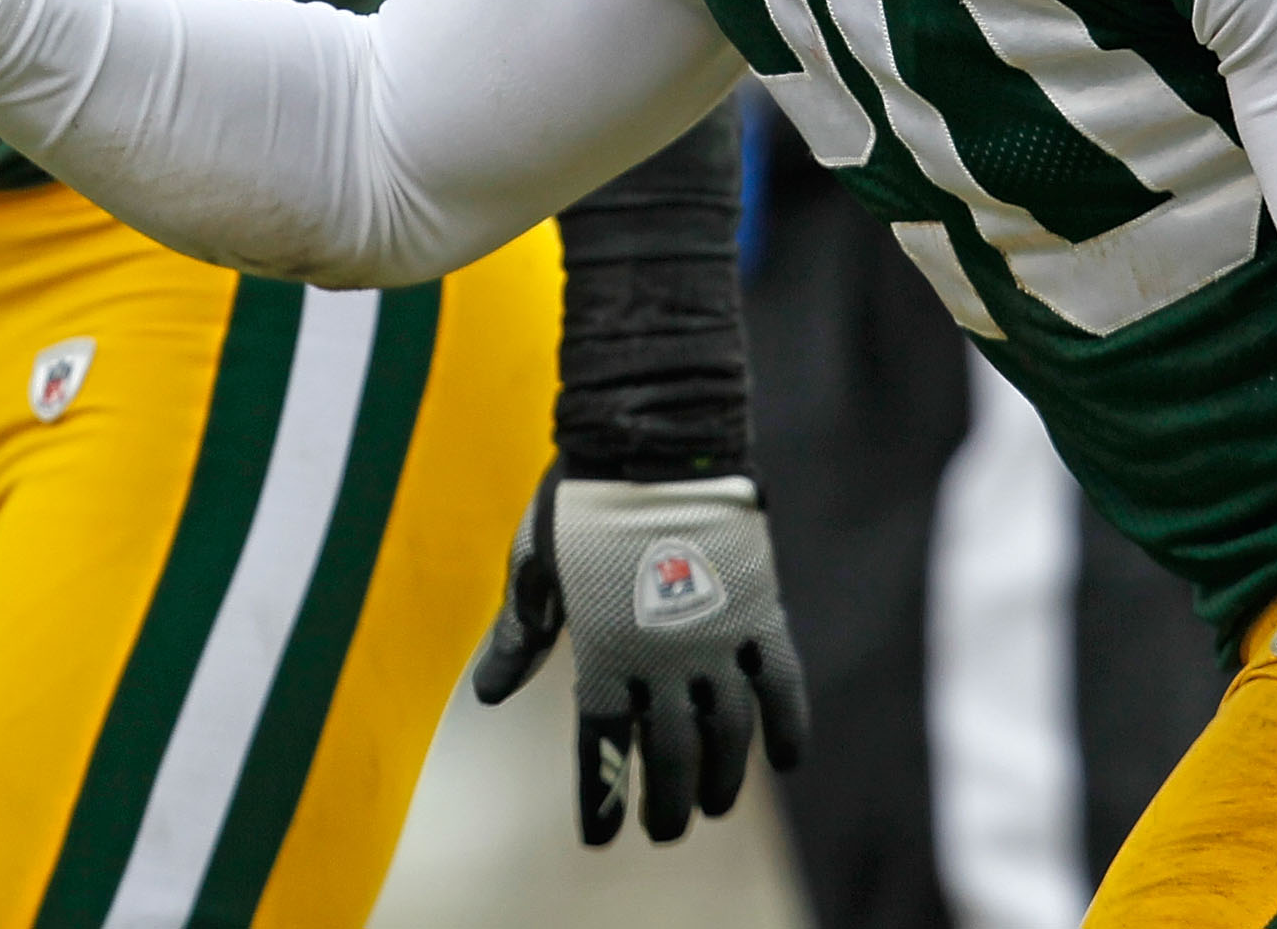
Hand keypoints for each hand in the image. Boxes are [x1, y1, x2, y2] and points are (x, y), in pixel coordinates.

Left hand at [470, 462, 808, 843]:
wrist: (653, 438)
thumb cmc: (582, 500)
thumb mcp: (535, 567)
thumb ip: (519, 634)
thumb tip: (488, 695)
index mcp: (603, 652)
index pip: (601, 747)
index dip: (602, 797)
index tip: (601, 839)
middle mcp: (662, 658)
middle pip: (667, 755)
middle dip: (664, 801)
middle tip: (663, 831)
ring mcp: (715, 638)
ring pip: (726, 734)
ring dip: (720, 779)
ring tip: (714, 806)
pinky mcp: (759, 612)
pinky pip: (782, 683)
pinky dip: (788, 725)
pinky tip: (785, 759)